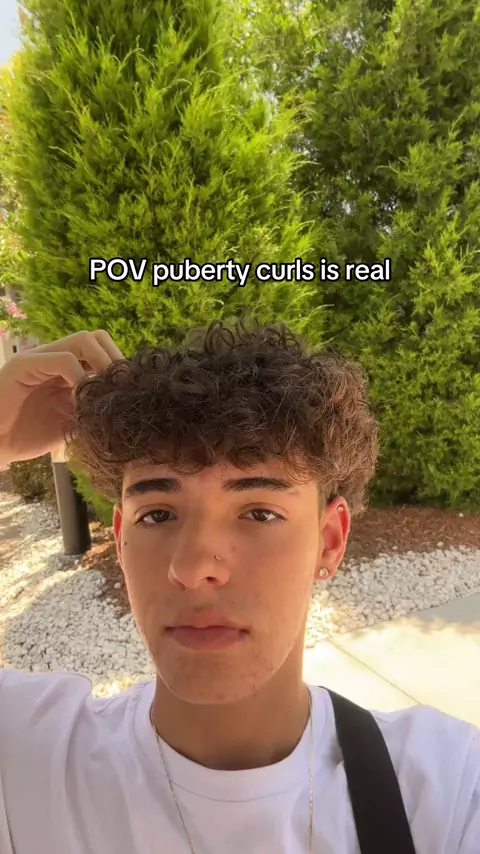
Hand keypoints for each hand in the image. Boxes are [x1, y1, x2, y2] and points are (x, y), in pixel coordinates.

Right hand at [0, 330, 124, 466]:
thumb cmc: (28, 436)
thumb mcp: (72, 424)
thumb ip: (94, 411)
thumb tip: (124, 410)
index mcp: (68, 369)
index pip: (102, 350)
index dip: (119, 366)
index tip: (131, 389)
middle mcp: (55, 357)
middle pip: (96, 337)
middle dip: (115, 359)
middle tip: (122, 387)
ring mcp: (39, 357)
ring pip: (82, 340)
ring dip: (102, 363)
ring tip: (106, 390)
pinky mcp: (23, 364)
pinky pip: (61, 359)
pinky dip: (79, 376)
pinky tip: (83, 398)